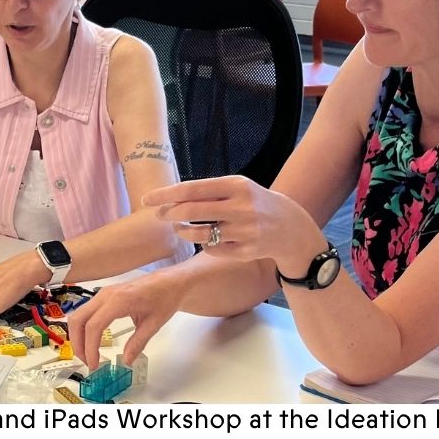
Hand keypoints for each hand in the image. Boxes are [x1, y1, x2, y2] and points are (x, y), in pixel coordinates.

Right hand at [68, 269, 184, 370]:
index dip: (90, 348)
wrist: (169, 281)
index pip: (94, 326)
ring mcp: (103, 293)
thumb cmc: (164, 298)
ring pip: (78, 315)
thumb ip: (138, 343)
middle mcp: (105, 295)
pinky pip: (86, 312)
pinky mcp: (104, 295)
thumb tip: (126, 360)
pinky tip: (92, 340)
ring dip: (78, 336)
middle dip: (78, 343)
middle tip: (87, 361)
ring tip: (88, 354)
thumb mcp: (153, 324)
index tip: (94, 364)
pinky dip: (83, 328)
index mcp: (118, 300)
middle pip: (78, 319)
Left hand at [143, 176, 322, 272]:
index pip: (193, 188)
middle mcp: (241, 207)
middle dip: (170, 213)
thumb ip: (208, 192)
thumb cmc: (255, 202)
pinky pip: (212, 249)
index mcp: (237, 186)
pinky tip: (208, 238)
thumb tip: (171, 198)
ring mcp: (244, 231)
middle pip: (193, 211)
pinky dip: (204, 244)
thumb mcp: (237, 188)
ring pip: (200, 234)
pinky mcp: (245, 252)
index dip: (167, 194)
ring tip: (179, 227)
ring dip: (183, 231)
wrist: (290, 227)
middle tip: (159, 215)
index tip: (148, 199)